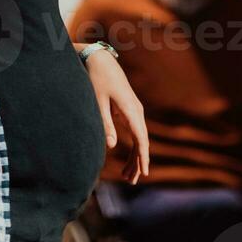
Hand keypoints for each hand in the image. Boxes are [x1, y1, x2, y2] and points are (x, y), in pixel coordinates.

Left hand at [84, 48, 150, 183]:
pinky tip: (128, 161)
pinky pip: (135, 132)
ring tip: (128, 177)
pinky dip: (132, 147)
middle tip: (132, 182)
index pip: (140, 138)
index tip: (144, 173)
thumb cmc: (97, 79)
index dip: (142, 157)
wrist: (100, 59)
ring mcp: (134, 110)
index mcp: (130, 109)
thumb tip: (112, 146)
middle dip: (138, 162)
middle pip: (142, 141)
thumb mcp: (97, 101)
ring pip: (139, 138)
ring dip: (135, 157)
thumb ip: (105, 123)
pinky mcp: (129, 110)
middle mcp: (136, 110)